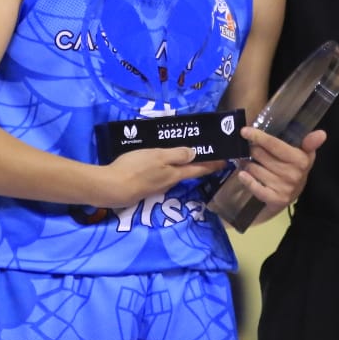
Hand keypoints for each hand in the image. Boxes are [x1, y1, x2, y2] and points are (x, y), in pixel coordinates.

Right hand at [97, 147, 225, 207]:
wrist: (112, 188)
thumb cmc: (136, 169)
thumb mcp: (158, 156)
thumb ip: (177, 154)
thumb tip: (195, 153)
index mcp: (175, 174)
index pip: (199, 169)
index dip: (212, 165)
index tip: (225, 161)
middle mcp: (169, 182)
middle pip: (187, 172)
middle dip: (196, 164)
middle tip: (202, 152)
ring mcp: (156, 186)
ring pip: (172, 174)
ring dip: (178, 165)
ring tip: (179, 153)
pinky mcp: (144, 187)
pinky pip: (159, 175)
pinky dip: (163, 168)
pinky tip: (156, 162)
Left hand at [234, 127, 326, 214]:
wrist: (294, 194)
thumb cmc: (296, 167)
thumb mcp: (305, 153)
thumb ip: (310, 142)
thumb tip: (322, 133)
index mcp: (300, 160)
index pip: (274, 144)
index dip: (258, 136)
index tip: (244, 131)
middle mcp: (293, 174)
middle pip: (261, 155)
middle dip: (251, 149)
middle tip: (248, 147)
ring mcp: (283, 188)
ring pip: (255, 169)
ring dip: (247, 163)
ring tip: (247, 161)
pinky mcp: (275, 199)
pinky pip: (256, 188)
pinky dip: (247, 180)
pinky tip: (242, 174)